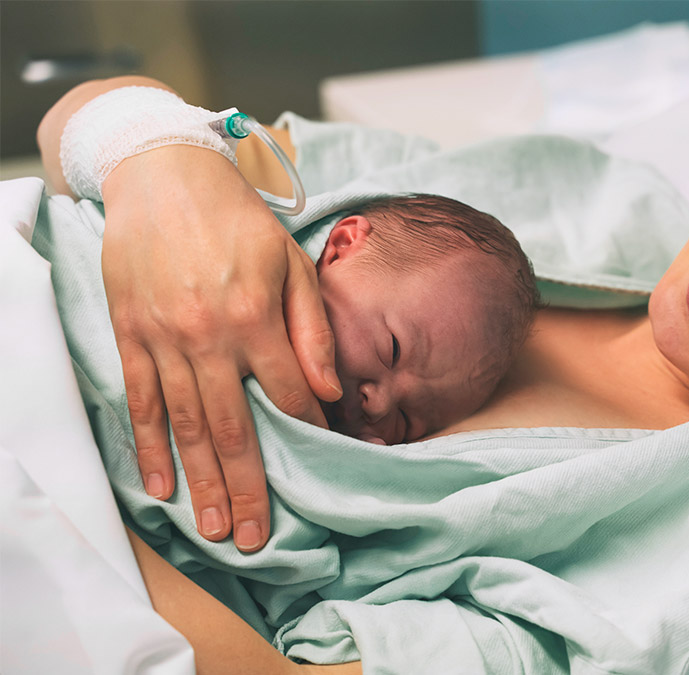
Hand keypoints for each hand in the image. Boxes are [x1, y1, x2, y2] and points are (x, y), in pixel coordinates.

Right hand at [101, 145, 341, 551]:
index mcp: (255, 315)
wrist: (164, 177)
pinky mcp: (130, 335)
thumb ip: (312, 328)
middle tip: (254, 537)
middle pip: (232, 427)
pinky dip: (149, 446)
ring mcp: (162, 338)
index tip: (318, 467)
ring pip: (185, 425)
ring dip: (200, 481)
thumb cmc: (239, 222)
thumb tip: (328, 391)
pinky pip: (141, 401)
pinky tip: (160, 485)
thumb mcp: (291, 262)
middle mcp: (207, 334)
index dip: (305, 430)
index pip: (286, 393)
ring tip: (213, 527)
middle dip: (247, 487)